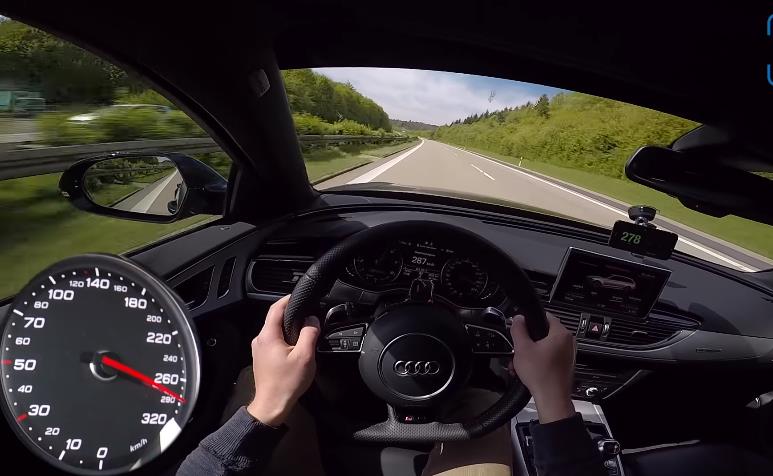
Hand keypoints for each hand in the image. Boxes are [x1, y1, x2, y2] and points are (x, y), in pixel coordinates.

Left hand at [246, 295, 319, 425]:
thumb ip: (309, 334)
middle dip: (291, 314)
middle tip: (307, 313)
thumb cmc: (287, 383)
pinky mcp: (262, 358)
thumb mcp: (305, 356)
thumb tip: (312, 320)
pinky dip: (284, 338)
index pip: (276, 308)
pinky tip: (295, 346)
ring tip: (304, 329)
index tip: (299, 296)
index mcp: (268, 336)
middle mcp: (260, 340)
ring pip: (274, 330)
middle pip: (275, 318)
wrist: (272, 406)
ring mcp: (259, 349)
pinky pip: (273, 341)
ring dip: (288, 327)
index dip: (289, 299)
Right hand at [510, 312, 575, 423]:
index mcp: (561, 334)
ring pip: (544, 347)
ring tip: (520, 363)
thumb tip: (518, 318)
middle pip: (542, 334)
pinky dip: (537, 361)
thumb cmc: (541, 375)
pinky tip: (527, 370)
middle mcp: (568, 342)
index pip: (544, 316)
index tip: (520, 327)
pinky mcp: (564, 365)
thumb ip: (518, 329)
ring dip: (530, 353)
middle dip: (527, 342)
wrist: (551, 399)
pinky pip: (548, 357)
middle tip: (518, 350)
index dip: (529, 321)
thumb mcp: (522, 348)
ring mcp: (568, 355)